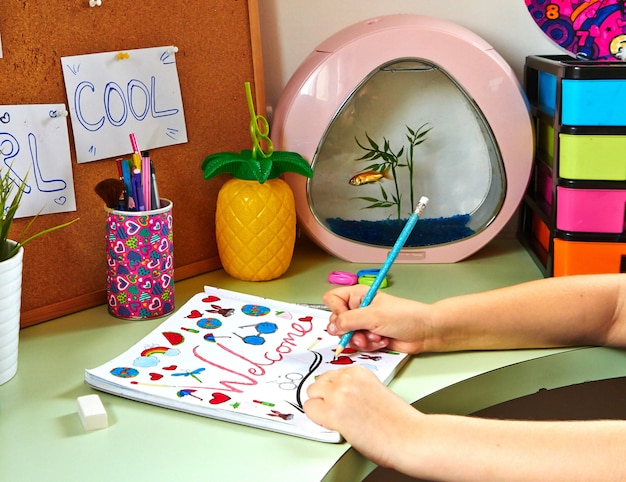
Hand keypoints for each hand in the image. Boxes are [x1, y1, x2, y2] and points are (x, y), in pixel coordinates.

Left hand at [304, 366, 420, 467]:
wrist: (409, 436)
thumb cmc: (399, 421)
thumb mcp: (376, 391)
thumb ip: (357, 388)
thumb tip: (341, 395)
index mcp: (359, 371)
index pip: (332, 374)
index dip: (334, 389)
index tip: (337, 398)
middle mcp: (347, 378)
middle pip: (319, 381)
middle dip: (324, 395)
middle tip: (334, 409)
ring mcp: (338, 393)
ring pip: (311, 393)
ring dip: (319, 405)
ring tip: (333, 417)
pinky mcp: (333, 412)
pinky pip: (309, 409)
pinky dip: (316, 418)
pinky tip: (331, 424)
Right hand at [323, 285, 431, 353]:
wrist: (425, 332)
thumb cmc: (405, 316)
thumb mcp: (373, 315)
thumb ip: (349, 321)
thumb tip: (331, 327)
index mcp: (357, 295)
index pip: (332, 299)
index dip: (336, 311)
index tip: (346, 319)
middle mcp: (358, 308)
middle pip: (337, 322)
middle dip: (350, 331)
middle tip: (363, 332)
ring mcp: (364, 324)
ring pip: (348, 336)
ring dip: (362, 340)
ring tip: (377, 337)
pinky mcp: (370, 338)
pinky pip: (359, 345)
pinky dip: (370, 346)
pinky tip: (382, 341)